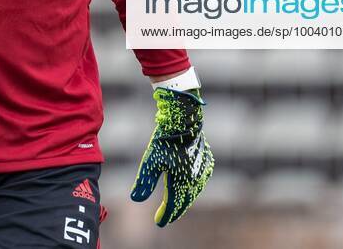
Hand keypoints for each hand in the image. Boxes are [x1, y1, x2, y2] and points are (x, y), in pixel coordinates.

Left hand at [130, 88, 213, 225]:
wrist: (184, 120)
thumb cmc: (165, 140)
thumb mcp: (150, 161)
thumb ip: (144, 182)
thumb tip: (135, 199)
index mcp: (181, 182)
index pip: (173, 205)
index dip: (166, 215)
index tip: (159, 222)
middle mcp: (195, 180)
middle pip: (184, 201)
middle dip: (175, 210)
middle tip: (166, 217)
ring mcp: (203, 171)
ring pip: (193, 191)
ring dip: (184, 199)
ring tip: (176, 204)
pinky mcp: (207, 162)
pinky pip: (199, 180)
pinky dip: (192, 187)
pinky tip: (188, 186)